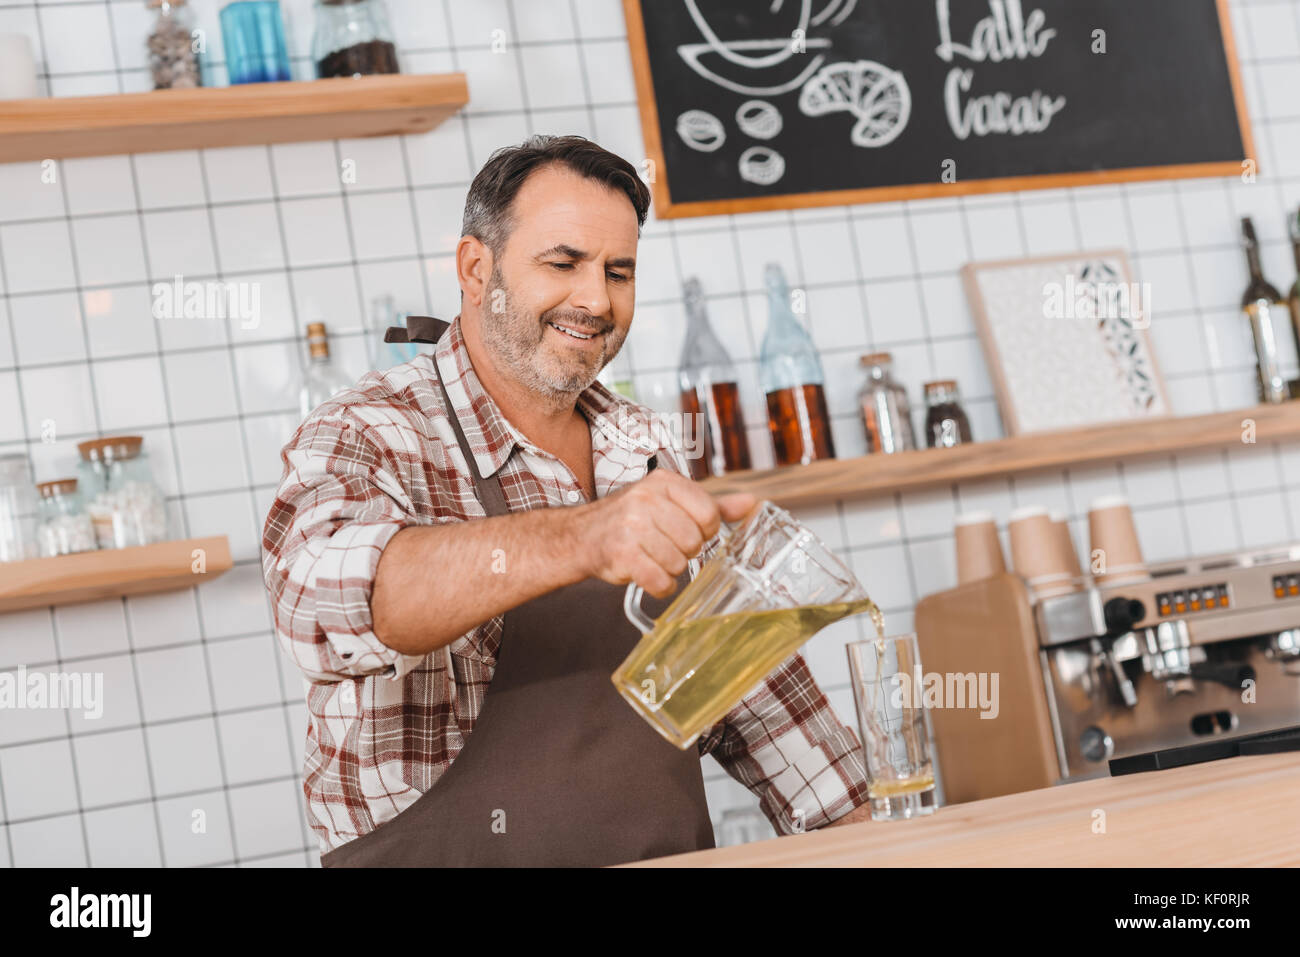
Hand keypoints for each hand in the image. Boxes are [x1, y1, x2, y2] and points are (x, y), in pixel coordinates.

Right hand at [574, 468, 757, 597]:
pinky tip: (646, 573)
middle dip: (683, 552)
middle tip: (663, 545)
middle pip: (694, 542)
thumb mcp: (670, 502)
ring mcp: (632, 527)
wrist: (581, 536)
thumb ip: (712, 504)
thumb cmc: (630, 520)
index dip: (704, 531)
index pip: (708, 514)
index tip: (687, 532)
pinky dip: (658, 586)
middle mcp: (646, 499)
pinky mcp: (622, 554)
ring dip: (668, 569)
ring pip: (678, 564)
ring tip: (650, 557)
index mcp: (663, 482)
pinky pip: (660, 582)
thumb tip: (752, 503)